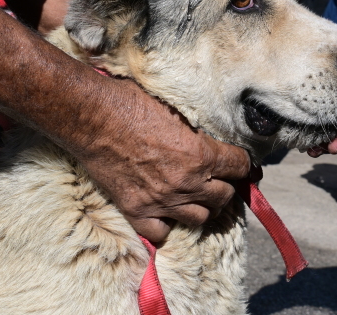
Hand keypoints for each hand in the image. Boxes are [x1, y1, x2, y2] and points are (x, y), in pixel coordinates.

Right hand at [73, 74, 250, 242]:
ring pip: (201, 218)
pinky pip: (163, 233)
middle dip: (225, 186)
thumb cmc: (132, 102)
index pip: (240, 166)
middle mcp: (186, 182)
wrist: (92, 116)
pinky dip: (168, 226)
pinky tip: (168, 213)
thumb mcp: (177, 106)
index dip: (243, 164)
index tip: (242, 164)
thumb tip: (215, 131)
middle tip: (218, 179)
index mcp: (201, 153)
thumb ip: (200, 127)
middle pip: (224, 196)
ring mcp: (162, 200)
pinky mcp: (137, 210)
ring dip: (203, 207)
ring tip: (197, 196)